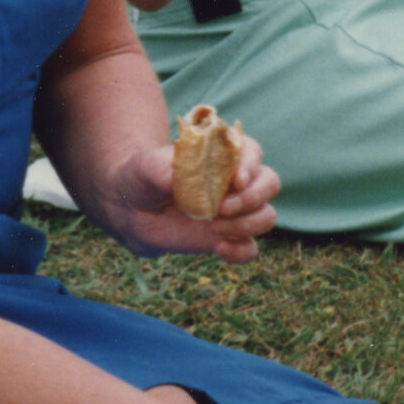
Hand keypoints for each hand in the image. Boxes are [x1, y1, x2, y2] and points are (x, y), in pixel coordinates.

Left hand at [91, 135, 281, 262]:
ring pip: (266, 215)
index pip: (251, 152)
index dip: (250, 165)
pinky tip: (219, 249)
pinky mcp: (229, 237)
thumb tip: (175, 180)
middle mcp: (236, 182)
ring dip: (247, 224)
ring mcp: (236, 211)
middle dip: (253, 197)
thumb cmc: (143, 178)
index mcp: (222, 154)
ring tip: (215, 229)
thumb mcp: (145, 168)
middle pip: (269, 183)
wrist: (134, 210)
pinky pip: (250, 248)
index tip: (235, 181)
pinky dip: (241, 252)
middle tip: (222, 209)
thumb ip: (160, 169)